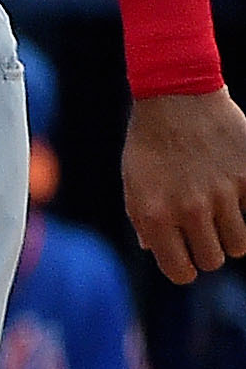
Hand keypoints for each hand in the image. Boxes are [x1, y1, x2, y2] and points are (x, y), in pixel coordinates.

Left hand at [121, 89, 245, 281]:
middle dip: (207, 252)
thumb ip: (144, 220)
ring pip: (239, 244)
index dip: (184, 269)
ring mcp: (223, 194)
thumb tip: (156, 249)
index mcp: (155, 215)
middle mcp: (190, 209)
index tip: (186, 259)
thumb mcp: (134, 182)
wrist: (176, 97)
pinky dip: (243, 205)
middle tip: (202, 234)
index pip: (181, 271)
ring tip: (217, 213)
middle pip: (213, 261)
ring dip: (229, 234)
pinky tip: (230, 188)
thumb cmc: (150, 142)